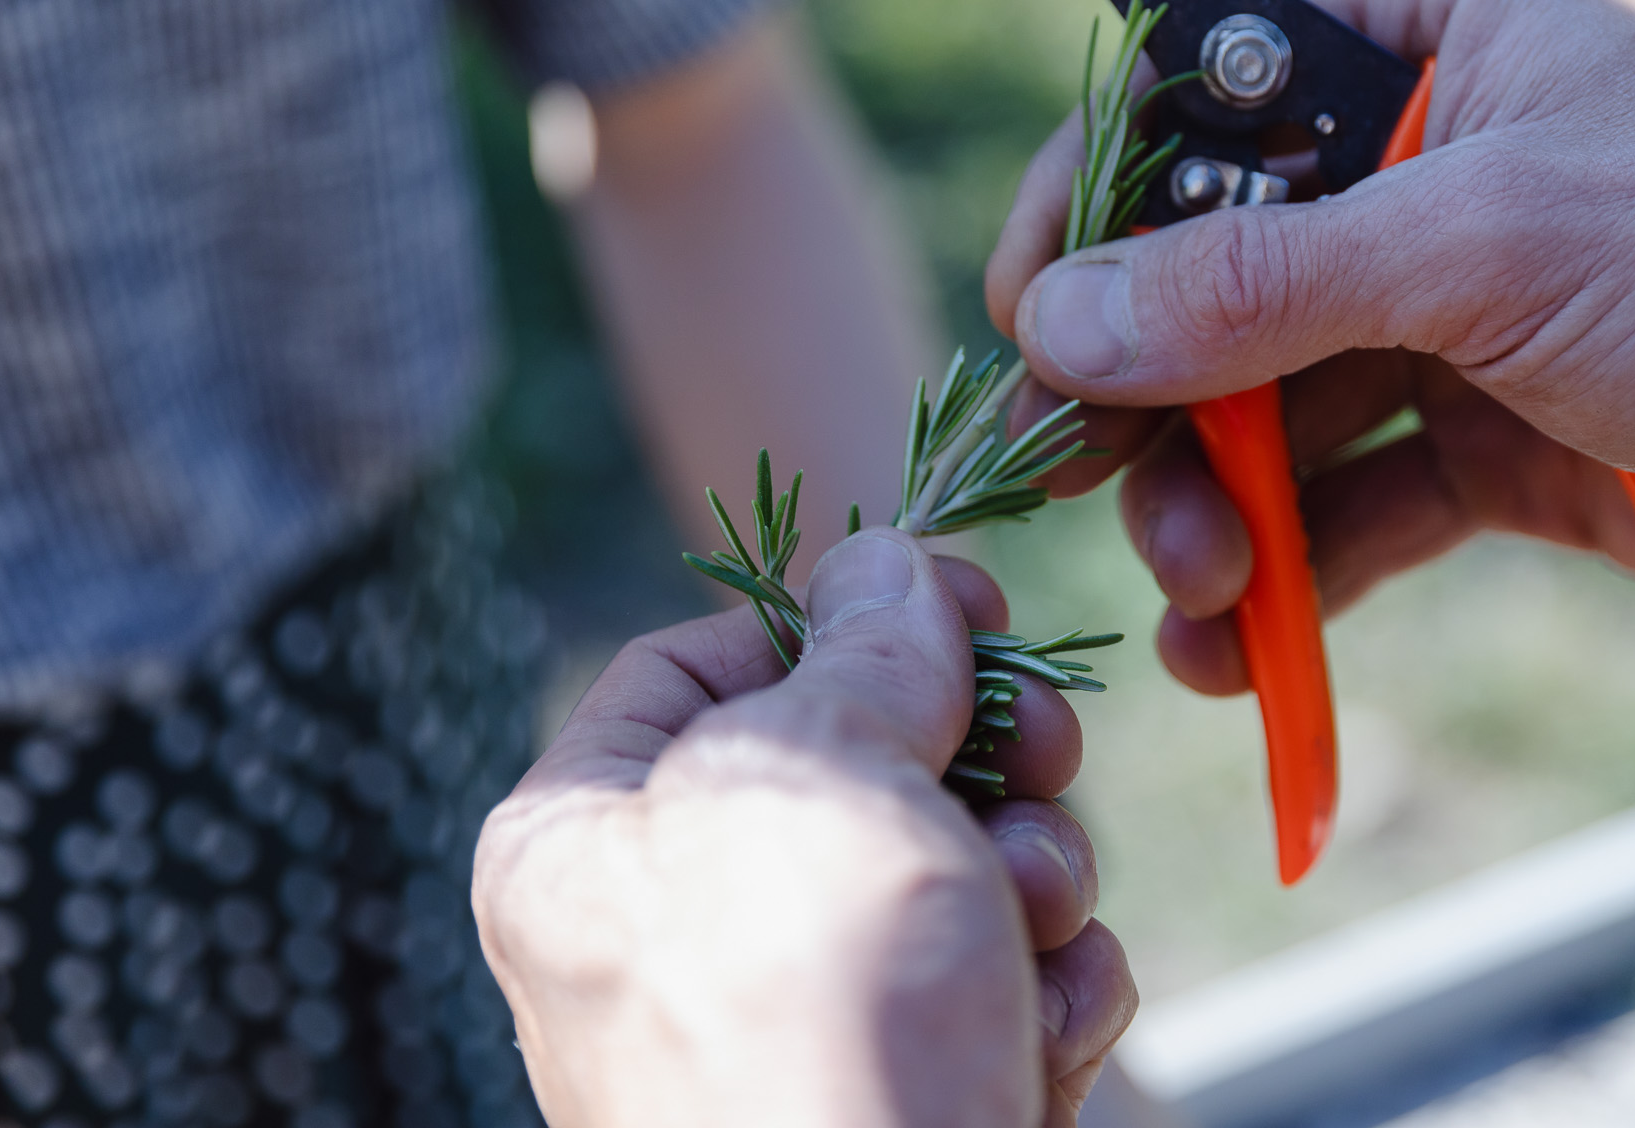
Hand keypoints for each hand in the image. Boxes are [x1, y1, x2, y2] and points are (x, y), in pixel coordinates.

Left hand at [473, 529, 1134, 1127]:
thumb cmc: (810, 1013)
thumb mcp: (821, 769)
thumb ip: (865, 644)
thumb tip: (887, 560)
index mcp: (587, 841)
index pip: (698, 657)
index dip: (835, 611)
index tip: (962, 600)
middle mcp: (679, 924)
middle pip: (857, 751)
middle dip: (974, 749)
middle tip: (1041, 752)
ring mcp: (801, 1014)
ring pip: (954, 857)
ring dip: (1028, 870)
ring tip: (1024, 922)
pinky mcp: (911, 1086)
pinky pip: (1001, 974)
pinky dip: (1047, 984)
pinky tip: (1043, 1028)